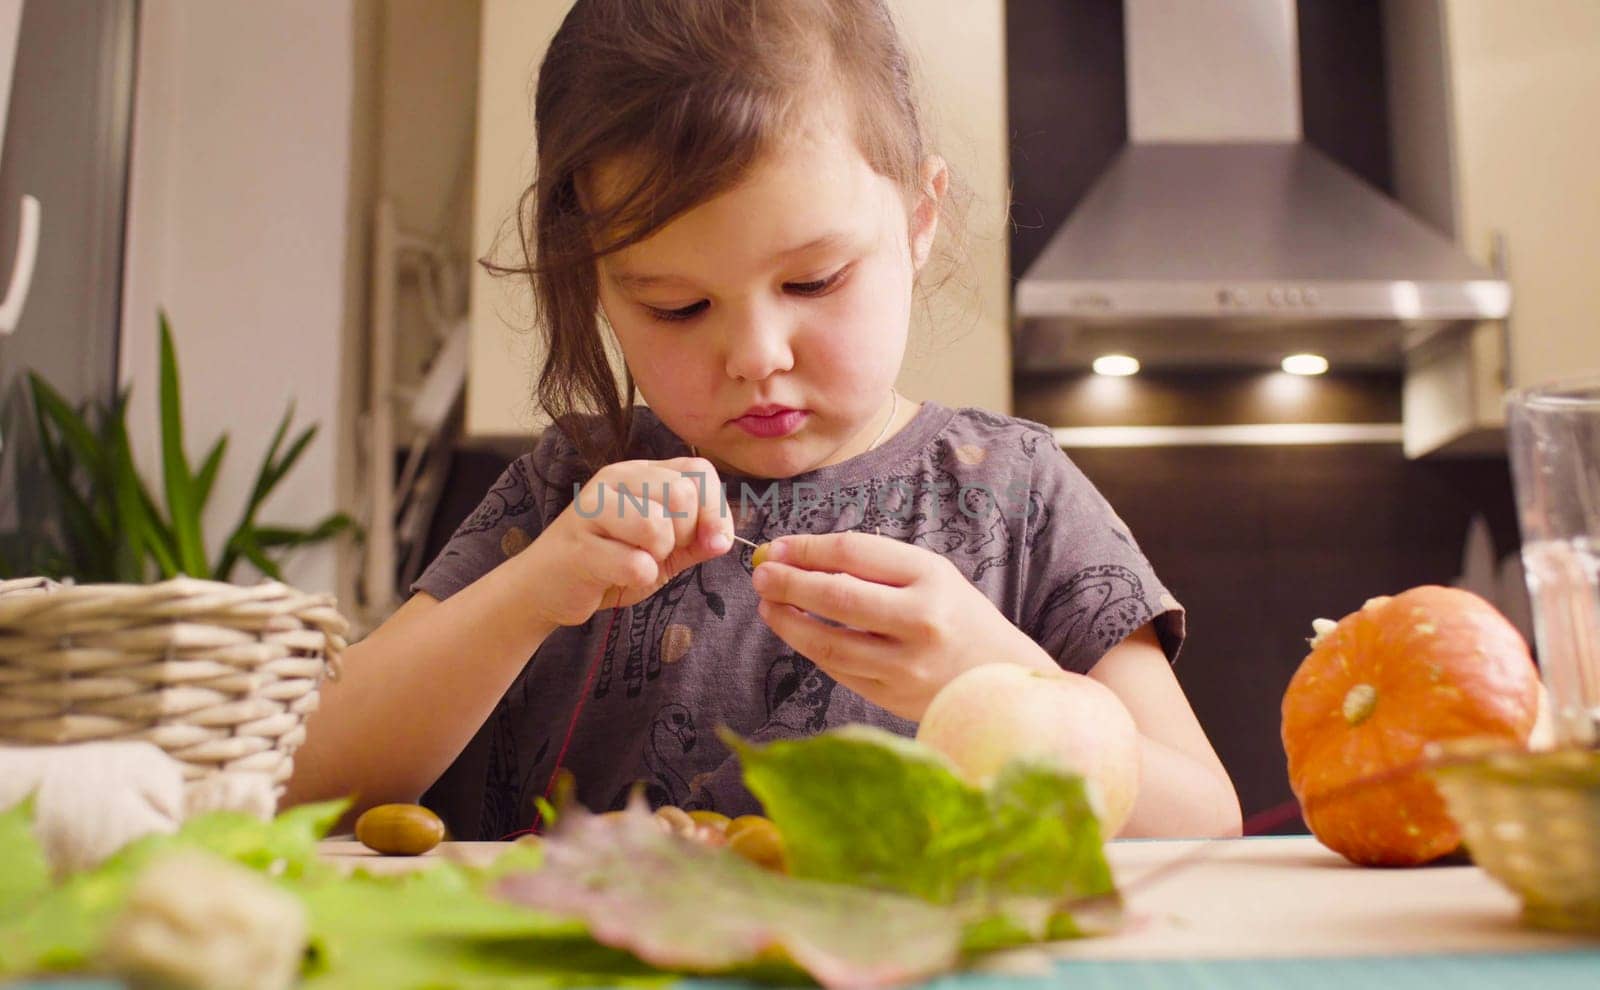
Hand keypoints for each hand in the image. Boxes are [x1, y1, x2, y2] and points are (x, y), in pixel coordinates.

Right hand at [523, 457, 734, 625]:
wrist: (548, 588)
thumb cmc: (610, 563)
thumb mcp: (664, 549)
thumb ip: (697, 539)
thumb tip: (724, 538)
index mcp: (641, 473)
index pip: (699, 472)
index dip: (715, 510)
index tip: (711, 542)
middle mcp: (615, 480)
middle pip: (682, 496)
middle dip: (685, 536)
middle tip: (660, 552)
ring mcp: (592, 508)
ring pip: (657, 526)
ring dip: (658, 557)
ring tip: (637, 562)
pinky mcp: (577, 545)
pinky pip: (634, 563)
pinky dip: (637, 578)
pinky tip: (617, 576)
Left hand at [750, 532, 1055, 720]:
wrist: (999, 679)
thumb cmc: (958, 617)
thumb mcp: (930, 575)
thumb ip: (873, 564)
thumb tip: (801, 556)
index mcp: (931, 578)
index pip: (854, 553)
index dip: (808, 548)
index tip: (779, 547)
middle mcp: (920, 621)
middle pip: (835, 596)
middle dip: (788, 582)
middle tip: (761, 574)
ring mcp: (905, 665)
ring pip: (827, 641)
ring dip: (787, 621)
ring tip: (768, 604)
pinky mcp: (891, 696)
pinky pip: (836, 669)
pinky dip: (810, 648)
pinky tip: (796, 631)